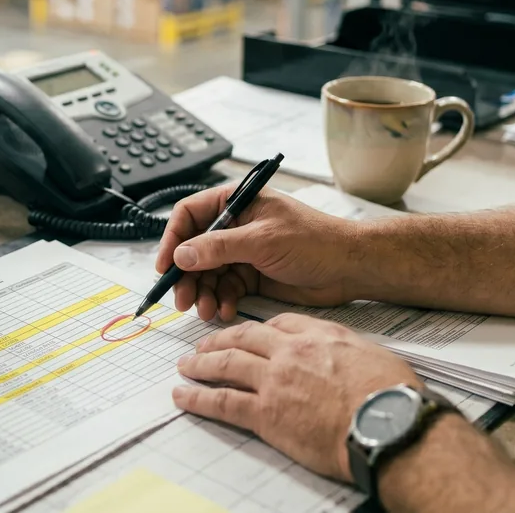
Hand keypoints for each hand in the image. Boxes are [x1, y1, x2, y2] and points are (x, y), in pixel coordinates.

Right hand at [155, 184, 357, 320]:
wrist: (349, 267)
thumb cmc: (315, 240)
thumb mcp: (262, 240)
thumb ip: (219, 247)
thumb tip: (181, 255)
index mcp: (236, 202)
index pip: (190, 215)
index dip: (173, 240)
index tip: (165, 266)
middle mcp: (235, 225)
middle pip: (194, 249)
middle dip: (187, 276)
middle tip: (183, 300)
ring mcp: (242, 251)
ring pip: (207, 273)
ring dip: (203, 293)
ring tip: (206, 310)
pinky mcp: (251, 274)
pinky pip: (225, 288)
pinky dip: (222, 301)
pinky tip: (225, 311)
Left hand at [173, 313, 422, 481]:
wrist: (387, 423)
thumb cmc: (391, 395)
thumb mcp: (374, 356)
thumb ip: (350, 353)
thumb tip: (350, 360)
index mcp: (318, 335)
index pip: (278, 323)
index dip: (257, 328)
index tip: (248, 332)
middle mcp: (291, 353)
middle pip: (244, 337)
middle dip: (219, 339)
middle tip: (203, 344)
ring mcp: (275, 381)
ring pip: (226, 364)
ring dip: (200, 364)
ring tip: (185, 366)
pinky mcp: (266, 414)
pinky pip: (222, 401)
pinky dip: (198, 398)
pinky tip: (183, 396)